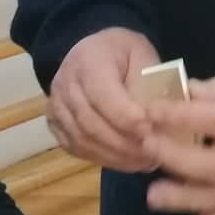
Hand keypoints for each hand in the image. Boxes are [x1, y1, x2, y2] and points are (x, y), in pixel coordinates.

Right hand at [48, 28, 158, 171]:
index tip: (148, 130)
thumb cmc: (125, 54)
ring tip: (145, 161)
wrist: (94, 52)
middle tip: (153, 152)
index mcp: (88, 60)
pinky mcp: (56, 125)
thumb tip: (158, 120)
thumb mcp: (144, 57)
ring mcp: (56, 106)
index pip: (101, 94)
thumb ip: (149, 86)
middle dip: (124, 142)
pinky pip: (77, 148)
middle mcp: (65, 83)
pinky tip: (127, 161)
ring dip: (116, 155)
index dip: (124, 116)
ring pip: (83, 140)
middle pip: (90, 122)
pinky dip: (103, 159)